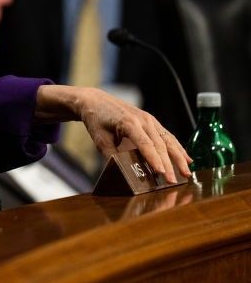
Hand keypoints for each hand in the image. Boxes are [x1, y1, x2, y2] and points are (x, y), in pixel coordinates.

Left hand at [35, 85, 192, 182]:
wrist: (96, 100)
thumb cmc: (96, 119)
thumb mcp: (100, 139)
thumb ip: (111, 155)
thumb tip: (122, 173)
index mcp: (129, 123)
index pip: (145, 144)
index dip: (154, 159)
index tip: (162, 173)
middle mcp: (143, 120)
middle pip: (160, 144)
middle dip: (169, 164)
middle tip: (173, 181)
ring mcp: (149, 119)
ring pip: (168, 140)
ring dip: (179, 157)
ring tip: (187, 173)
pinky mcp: (152, 121)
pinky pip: (167, 136)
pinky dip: (178, 148)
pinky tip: (186, 159)